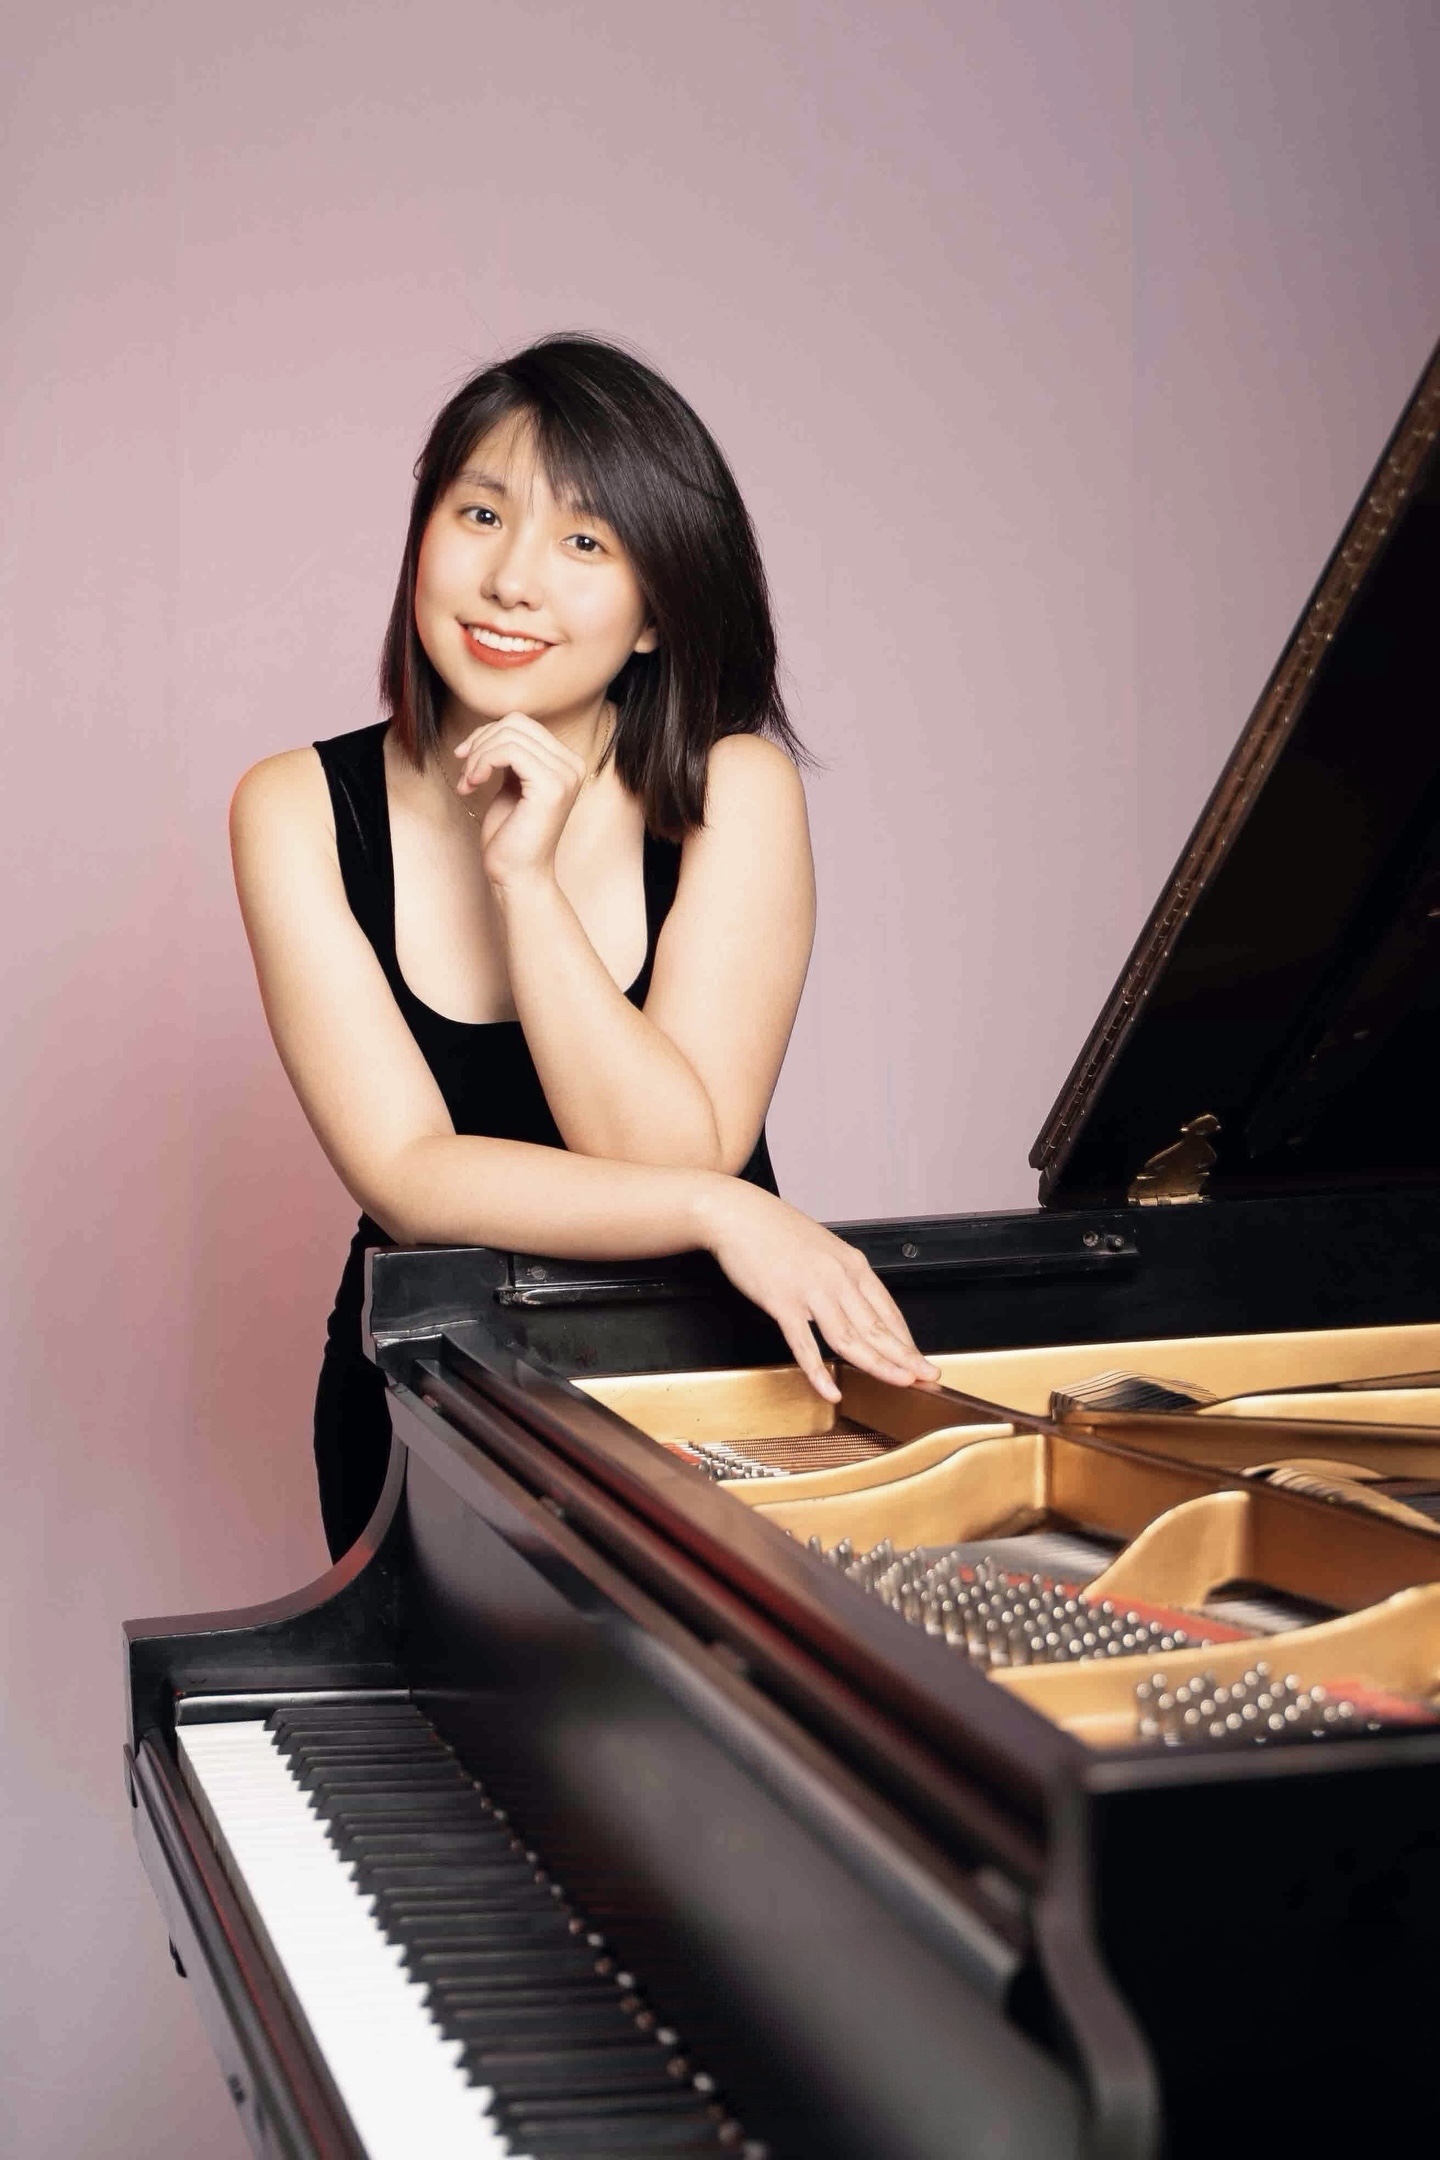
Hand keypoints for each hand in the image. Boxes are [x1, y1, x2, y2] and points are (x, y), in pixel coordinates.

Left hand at [453, 715, 587, 891]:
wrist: (518, 876)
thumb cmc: (511, 837)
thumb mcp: (511, 785)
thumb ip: (511, 757)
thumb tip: (491, 728)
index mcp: (565, 763)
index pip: (522, 724)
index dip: (488, 734)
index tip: (466, 758)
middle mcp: (572, 765)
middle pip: (516, 723)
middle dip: (481, 742)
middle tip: (465, 773)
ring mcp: (565, 775)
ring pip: (509, 735)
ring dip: (478, 756)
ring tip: (468, 783)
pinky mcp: (551, 787)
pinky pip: (508, 751)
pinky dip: (482, 763)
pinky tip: (473, 785)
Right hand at [694, 1176, 939, 1401]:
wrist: (737, 1214)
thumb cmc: (776, 1230)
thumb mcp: (823, 1248)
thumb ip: (841, 1277)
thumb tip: (857, 1305)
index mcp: (851, 1264)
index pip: (888, 1311)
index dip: (908, 1340)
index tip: (921, 1361)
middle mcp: (838, 1277)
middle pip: (877, 1327)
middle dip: (906, 1356)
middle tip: (928, 1377)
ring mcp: (811, 1291)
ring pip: (851, 1337)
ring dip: (879, 1364)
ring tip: (899, 1383)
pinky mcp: (783, 1302)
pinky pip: (804, 1344)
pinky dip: (819, 1371)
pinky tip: (831, 1390)